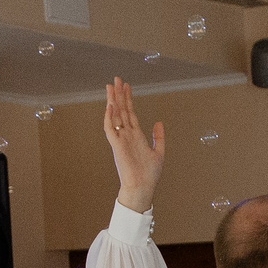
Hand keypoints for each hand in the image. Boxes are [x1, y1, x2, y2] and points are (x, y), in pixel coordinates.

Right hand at [104, 78, 163, 212]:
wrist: (142, 188)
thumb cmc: (149, 175)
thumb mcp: (159, 152)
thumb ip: (158, 137)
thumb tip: (159, 122)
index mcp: (136, 135)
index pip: (130, 113)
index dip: (128, 99)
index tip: (126, 86)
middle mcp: (127, 135)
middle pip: (121, 110)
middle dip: (119, 95)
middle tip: (116, 79)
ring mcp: (121, 140)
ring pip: (115, 116)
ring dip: (113, 101)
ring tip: (111, 87)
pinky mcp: (117, 146)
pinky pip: (110, 129)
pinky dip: (109, 118)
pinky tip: (110, 106)